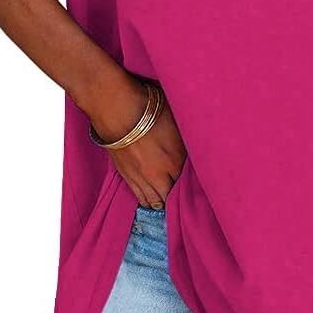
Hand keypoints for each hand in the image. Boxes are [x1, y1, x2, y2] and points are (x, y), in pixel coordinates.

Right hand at [89, 80, 185, 209]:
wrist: (117, 110)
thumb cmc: (148, 110)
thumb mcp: (176, 121)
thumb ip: (184, 140)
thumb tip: (190, 147)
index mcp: (176, 161)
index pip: (187, 183)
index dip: (191, 185)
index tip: (195, 187)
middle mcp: (159, 174)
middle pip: (170, 196)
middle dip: (176, 198)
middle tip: (181, 199)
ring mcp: (141, 177)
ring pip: (154, 200)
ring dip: (161, 202)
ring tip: (165, 203)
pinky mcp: (126, 175)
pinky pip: (139, 196)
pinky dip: (146, 200)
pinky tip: (150, 201)